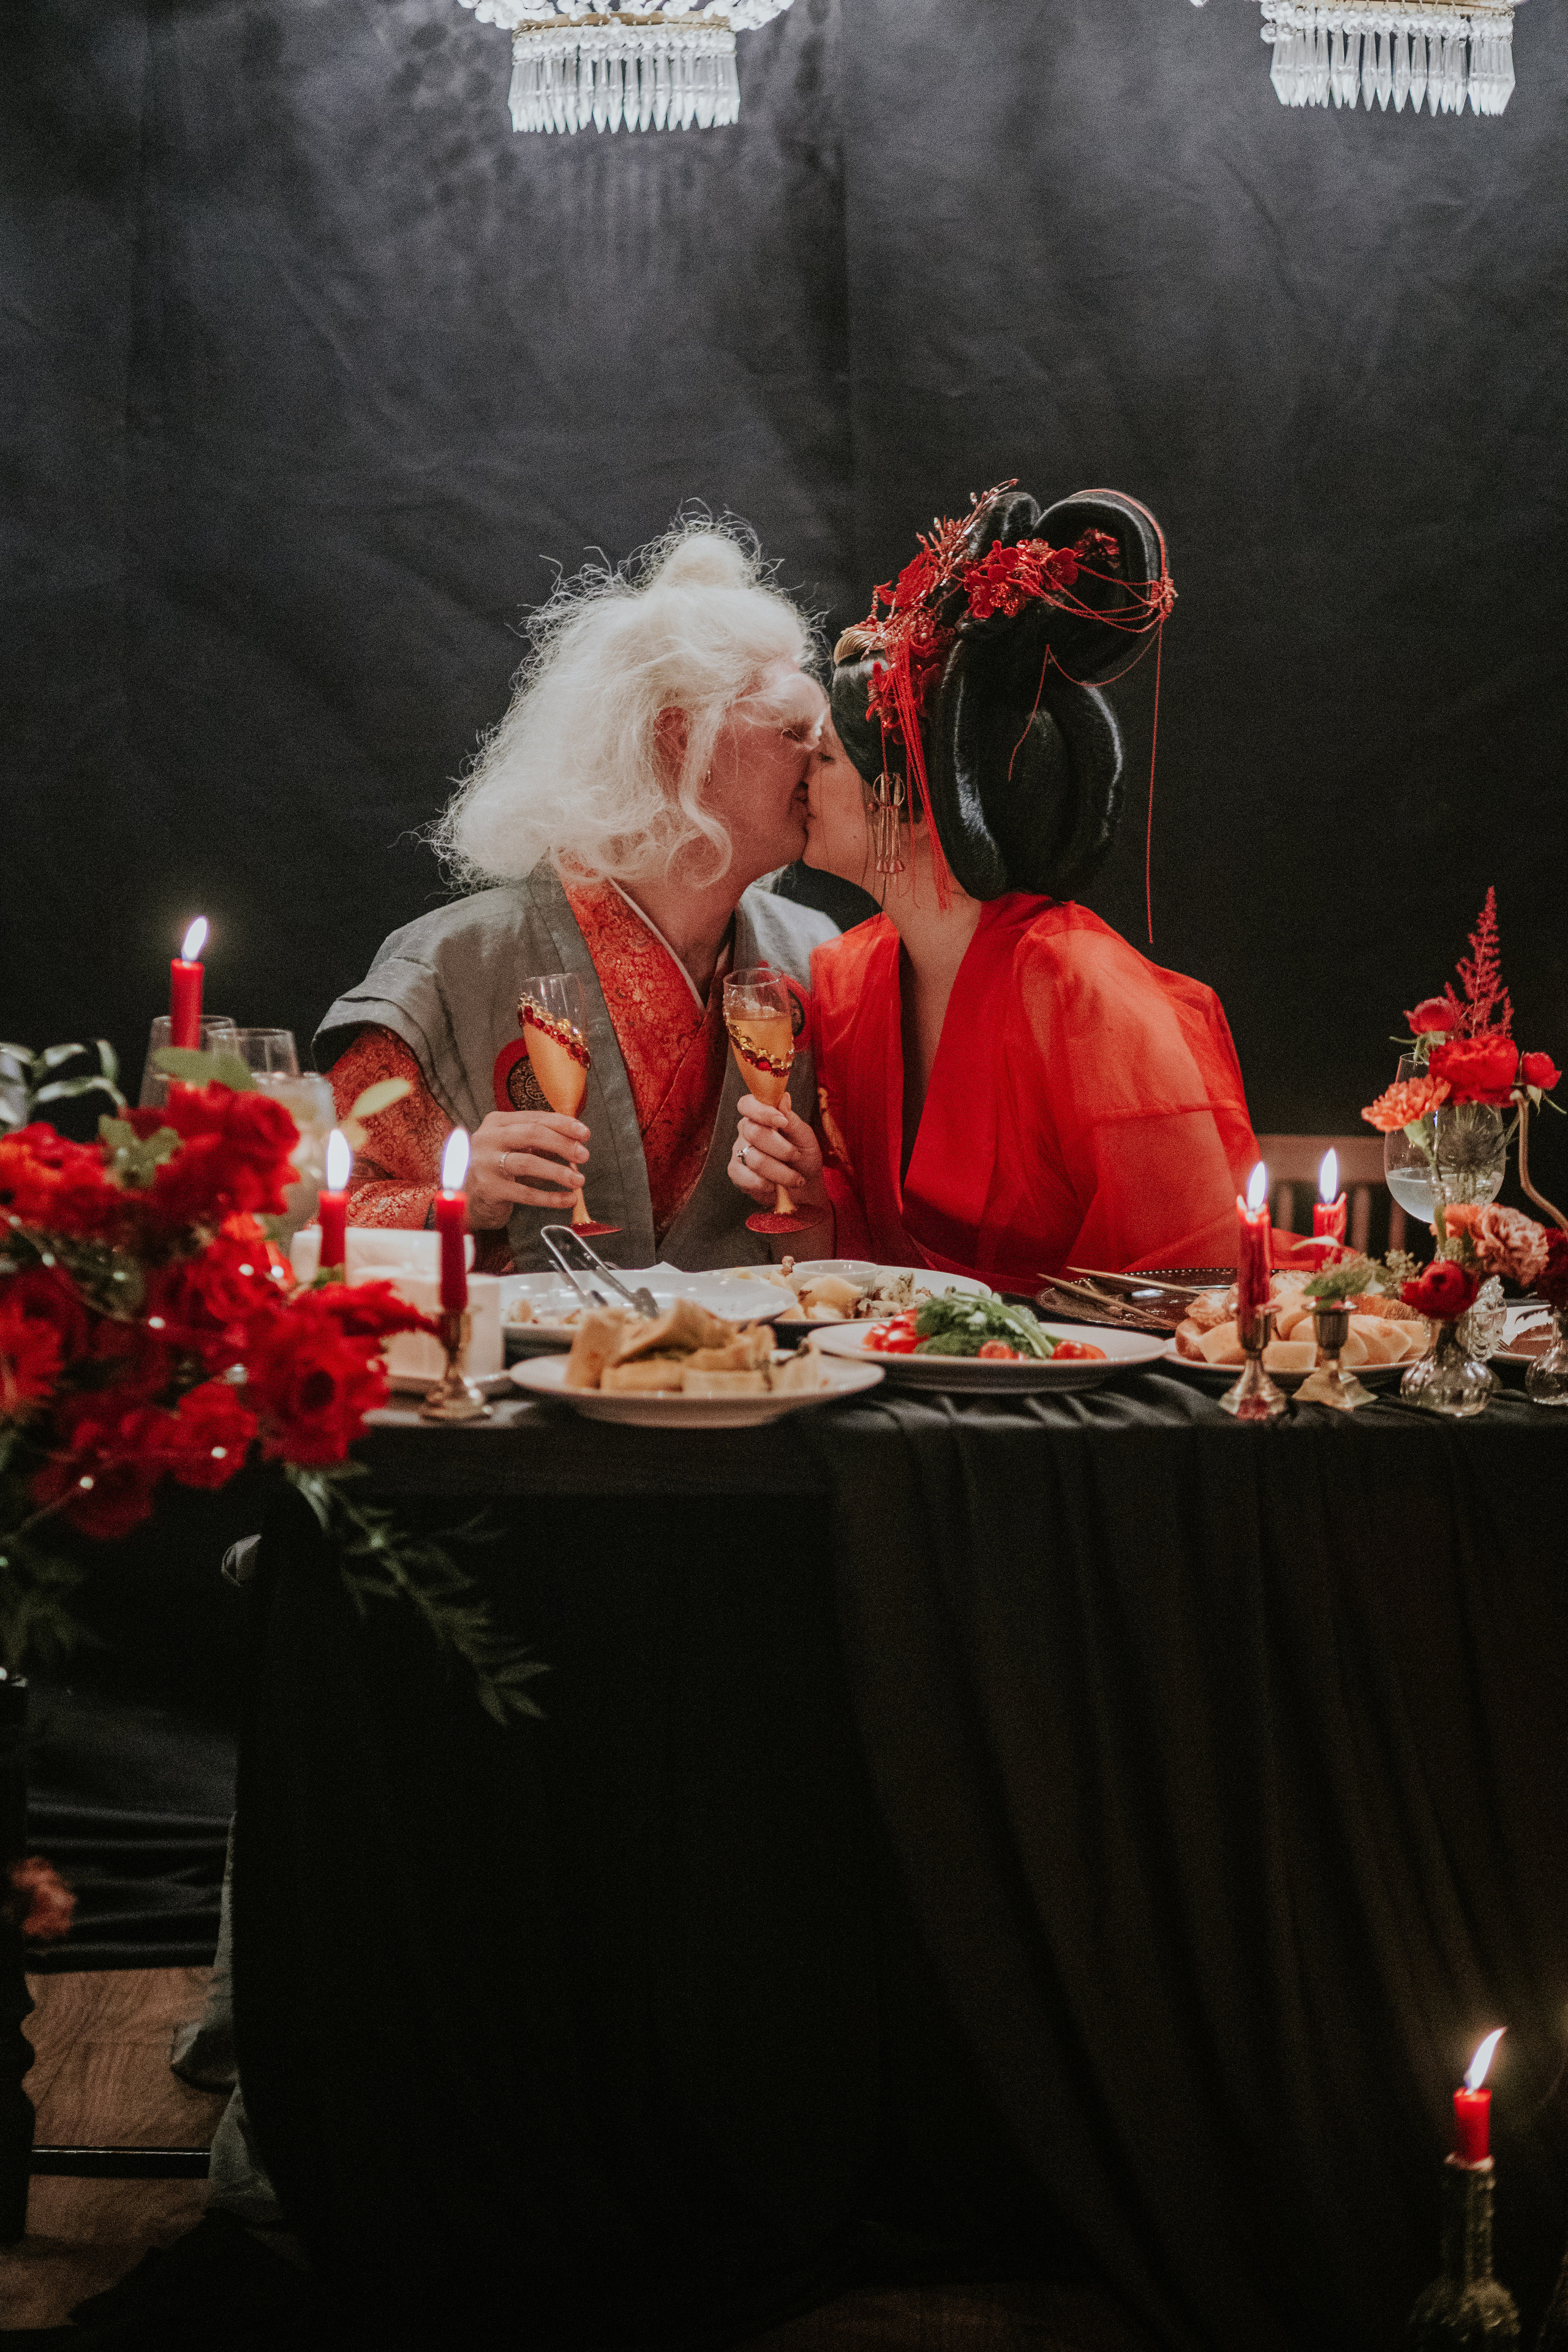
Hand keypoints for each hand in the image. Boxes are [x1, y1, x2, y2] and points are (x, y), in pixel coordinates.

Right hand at [466, 1109, 588, 1227]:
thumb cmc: (498, 1170)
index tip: (584, 1133)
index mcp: (496, 1123)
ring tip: (578, 1180)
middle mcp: (487, 1138)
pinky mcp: (488, 1188)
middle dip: (563, 1144)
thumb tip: (576, 1141)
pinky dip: (550, 1197)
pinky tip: (567, 1199)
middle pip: (532, 1134)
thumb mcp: (516, 1149)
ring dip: (558, 1171)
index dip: (563, 1124)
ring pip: (528, 1162)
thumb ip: (540, 1143)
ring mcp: (485, 1163)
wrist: (470, 1200)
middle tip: (584, 1155)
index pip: (535, 1118)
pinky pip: (526, 1193)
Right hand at [728, 1091, 828, 1213]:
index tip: (782, 1122)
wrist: (804, 1185)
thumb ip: (792, 1120)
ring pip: (754, 1159)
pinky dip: (765, 1184)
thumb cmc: (804, 1157)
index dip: (762, 1111)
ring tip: (794, 1178)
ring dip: (781, 1172)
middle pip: (754, 1133)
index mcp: (762, 1116)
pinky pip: (744, 1177)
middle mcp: (747, 1130)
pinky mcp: (736, 1172)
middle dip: (782, 1149)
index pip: (747, 1104)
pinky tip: (774, 1186)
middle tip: (796, 1156)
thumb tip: (783, 1098)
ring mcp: (739, 1151)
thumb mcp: (805, 1137)